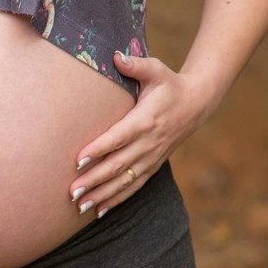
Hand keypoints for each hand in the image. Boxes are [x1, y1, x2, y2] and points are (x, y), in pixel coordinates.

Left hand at [70, 52, 209, 217]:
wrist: (196, 104)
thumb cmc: (169, 85)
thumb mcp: (156, 70)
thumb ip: (136, 65)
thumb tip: (116, 56)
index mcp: (145, 121)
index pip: (118, 138)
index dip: (98, 149)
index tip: (78, 160)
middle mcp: (148, 144)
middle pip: (117, 165)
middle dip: (93, 180)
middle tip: (71, 192)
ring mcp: (151, 158)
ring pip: (123, 181)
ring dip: (101, 195)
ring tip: (79, 206)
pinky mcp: (152, 166)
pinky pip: (133, 187)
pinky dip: (116, 200)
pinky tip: (98, 211)